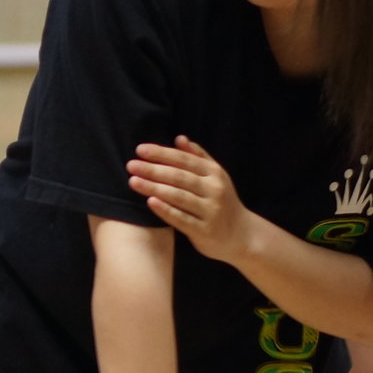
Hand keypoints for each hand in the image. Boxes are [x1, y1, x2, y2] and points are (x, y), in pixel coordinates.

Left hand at [128, 137, 255, 262]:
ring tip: (133, 181)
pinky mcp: (204, 230)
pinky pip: (182, 219)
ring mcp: (210, 211)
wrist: (242, 234)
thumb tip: (179, 138)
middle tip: (131, 165)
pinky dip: (166, 210)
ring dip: (155, 188)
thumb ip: (198, 157)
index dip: (162, 153)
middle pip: (179, 177)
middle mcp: (214, 190)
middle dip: (154, 170)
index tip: (140, 149)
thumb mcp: (216, 177)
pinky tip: (150, 202)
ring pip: (179, 196)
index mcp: (215, 173)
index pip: (185, 160)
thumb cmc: (222, 201)